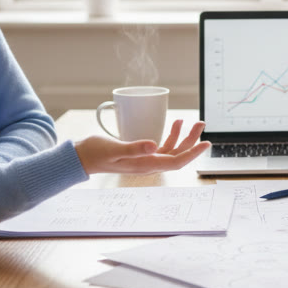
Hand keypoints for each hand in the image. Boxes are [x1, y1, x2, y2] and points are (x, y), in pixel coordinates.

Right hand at [75, 119, 209, 174]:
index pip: (176, 161)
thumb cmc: (95, 153)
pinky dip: (172, 136)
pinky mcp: (141, 154)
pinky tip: (174, 125)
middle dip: (192, 140)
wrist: (82, 158)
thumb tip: (154, 145)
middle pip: (178, 155)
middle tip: (201, 124)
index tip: (206, 143)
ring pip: (173, 150)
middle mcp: (148, 164)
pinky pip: (163, 147)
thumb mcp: (113, 149)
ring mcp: (146, 160)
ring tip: (192, 122)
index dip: (193, 153)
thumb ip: (134, 148)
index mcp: (145, 165)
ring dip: (184, 137)